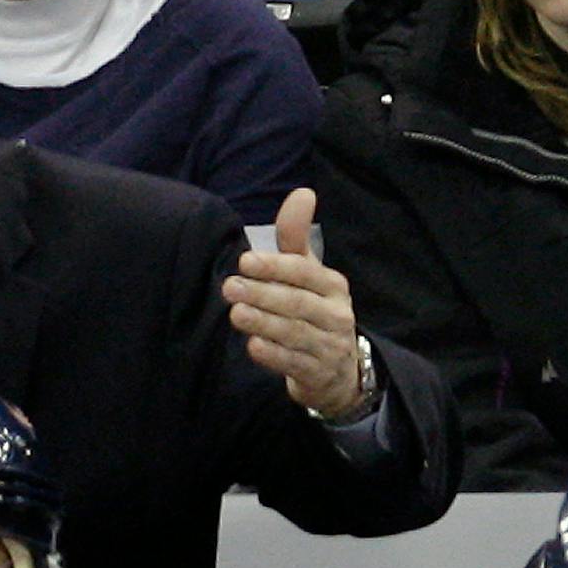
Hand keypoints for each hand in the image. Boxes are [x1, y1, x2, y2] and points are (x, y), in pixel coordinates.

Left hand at [224, 189, 367, 421]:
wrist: (338, 371)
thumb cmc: (314, 311)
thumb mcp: (308, 274)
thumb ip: (296, 238)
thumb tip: (302, 192)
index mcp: (333, 286)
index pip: (305, 272)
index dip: (276, 266)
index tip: (245, 261)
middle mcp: (336, 314)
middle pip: (297, 303)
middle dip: (262, 294)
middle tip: (230, 287)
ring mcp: (329, 346)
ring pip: (294, 333)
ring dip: (264, 322)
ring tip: (236, 314)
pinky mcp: (318, 374)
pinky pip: (294, 363)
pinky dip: (273, 355)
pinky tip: (252, 346)